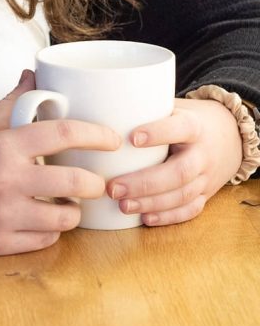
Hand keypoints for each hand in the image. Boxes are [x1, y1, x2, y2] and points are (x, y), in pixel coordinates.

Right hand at [0, 70, 120, 259]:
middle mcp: (4, 179)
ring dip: (74, 211)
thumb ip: (9, 104)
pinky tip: (42, 220)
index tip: (113, 138)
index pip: (62, 133)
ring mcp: (2, 215)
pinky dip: (50, 232)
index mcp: (1, 145)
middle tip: (96, 180)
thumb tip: (33, 74)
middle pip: (75, 182)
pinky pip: (45, 241)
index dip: (96, 134)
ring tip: (67, 202)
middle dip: (95, 182)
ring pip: (66, 218)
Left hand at [106, 98, 243, 226]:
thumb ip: (144, 109)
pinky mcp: (206, 194)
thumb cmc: (186, 119)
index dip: (158, 133)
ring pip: (183, 195)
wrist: (228, 135)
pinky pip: (190, 210)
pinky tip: (145, 218)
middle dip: (144, 183)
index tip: (131, 138)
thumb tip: (98, 108)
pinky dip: (168, 216)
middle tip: (113, 188)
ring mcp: (206, 177)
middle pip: (179, 172)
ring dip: (151, 203)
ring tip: (123, 205)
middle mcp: (203, 153)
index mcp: (195, 126)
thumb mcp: (172, 107)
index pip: (180, 128)